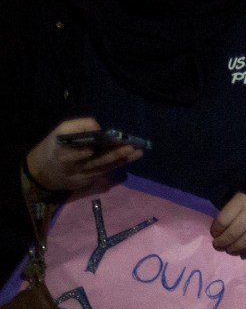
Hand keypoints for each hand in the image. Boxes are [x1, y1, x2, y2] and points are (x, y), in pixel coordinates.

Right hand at [25, 118, 142, 194]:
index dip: (78, 154)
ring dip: (121, 160)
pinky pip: (105, 172)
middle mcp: (73, 168)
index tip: (89, 150)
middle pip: (93, 163)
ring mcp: (82, 176)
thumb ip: (77, 127)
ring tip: (137, 152)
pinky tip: (132, 156)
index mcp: (60, 155)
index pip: (68, 156)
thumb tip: (97, 127)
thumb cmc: (56, 146)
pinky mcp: (89, 181)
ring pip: (103, 168)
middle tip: (129, 147)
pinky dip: (119, 164)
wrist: (44, 172)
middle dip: (111, 155)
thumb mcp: (60, 132)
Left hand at [211, 193, 245, 256]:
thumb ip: (230, 210)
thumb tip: (220, 229)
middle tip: (218, 245)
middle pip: (235, 232)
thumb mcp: (239, 196)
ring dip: (237, 247)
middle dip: (224, 241)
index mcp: (241, 201)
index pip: (223, 220)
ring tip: (230, 249)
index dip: (216, 229)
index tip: (214, 233)